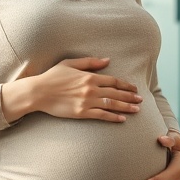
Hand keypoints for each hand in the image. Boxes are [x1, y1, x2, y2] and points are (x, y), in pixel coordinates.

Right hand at [1, 57, 142, 122]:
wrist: (38, 92)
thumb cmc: (52, 76)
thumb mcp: (70, 63)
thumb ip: (90, 62)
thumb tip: (107, 60)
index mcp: (89, 76)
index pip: (113, 81)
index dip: (126, 85)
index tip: (134, 89)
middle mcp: (91, 89)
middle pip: (116, 94)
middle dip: (130, 97)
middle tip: (140, 100)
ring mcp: (87, 102)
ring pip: (112, 105)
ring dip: (126, 107)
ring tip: (136, 110)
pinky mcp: (81, 113)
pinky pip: (101, 116)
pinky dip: (113, 117)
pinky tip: (122, 119)